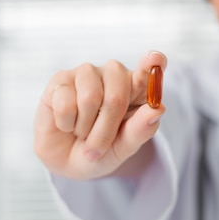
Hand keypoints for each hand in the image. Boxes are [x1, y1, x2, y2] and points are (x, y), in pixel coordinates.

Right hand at [34, 51, 166, 179]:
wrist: (65, 160)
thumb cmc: (100, 151)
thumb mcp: (123, 148)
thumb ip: (140, 130)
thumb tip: (157, 109)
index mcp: (137, 89)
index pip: (148, 72)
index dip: (151, 64)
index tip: (156, 59)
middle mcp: (114, 75)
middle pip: (116, 97)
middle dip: (105, 130)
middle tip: (97, 149)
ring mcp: (87, 73)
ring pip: (90, 98)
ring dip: (84, 128)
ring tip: (82, 132)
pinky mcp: (61, 79)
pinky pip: (65, 103)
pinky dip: (66, 124)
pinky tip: (66, 123)